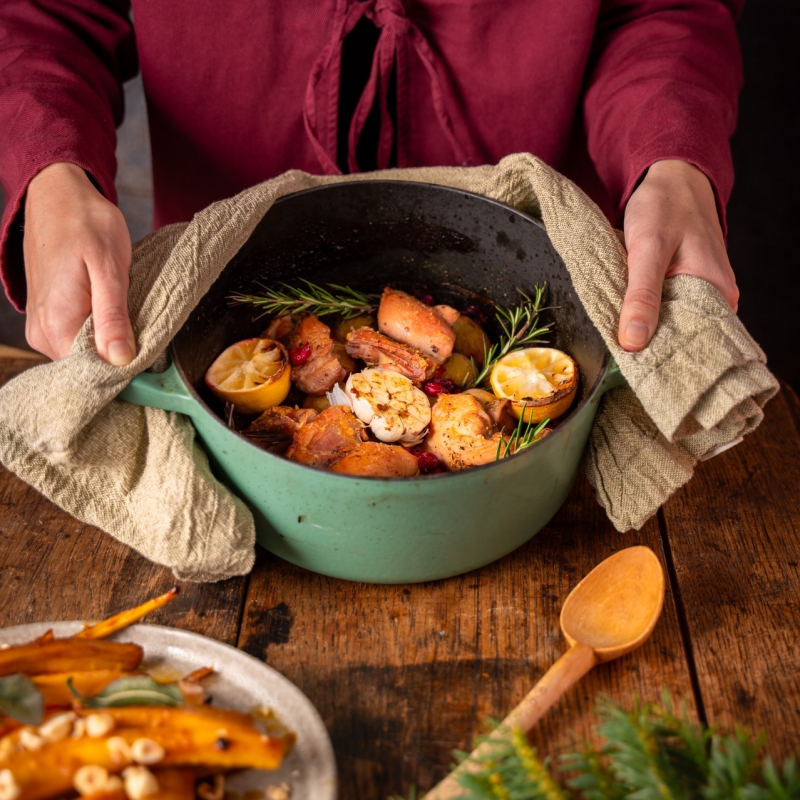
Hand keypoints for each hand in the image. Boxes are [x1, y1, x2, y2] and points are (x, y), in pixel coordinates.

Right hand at [23, 162, 135, 363]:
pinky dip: (97, 335)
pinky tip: (111, 317)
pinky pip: (75, 342)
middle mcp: (42, 333)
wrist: (57, 195)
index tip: (148, 359)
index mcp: (57, 324)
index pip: (92, 374)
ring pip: (83, 356)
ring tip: (127, 321)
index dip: (124, 370)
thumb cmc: (86, 224)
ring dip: (109, 345)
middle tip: (144, 335)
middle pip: (87, 368)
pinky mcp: (45, 320)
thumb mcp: (110, 268)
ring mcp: (40, 328)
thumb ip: (113, 317)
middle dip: (118, 358)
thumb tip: (121, 360)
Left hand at [618, 159, 738, 350]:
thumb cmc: (665, 206)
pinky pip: (662, 310)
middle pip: (681, 338)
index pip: (697, 344)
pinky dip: (644, 315)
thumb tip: (634, 342)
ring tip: (622, 348)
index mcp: (717, 293)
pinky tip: (626, 322)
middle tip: (624, 364)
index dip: (668, 361)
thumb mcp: (648, 249)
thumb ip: (642, 296)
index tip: (640, 374)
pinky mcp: (680, 287)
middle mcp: (714, 298)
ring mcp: (697, 293)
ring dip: (645, 333)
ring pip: (669, 325)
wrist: (668, 178)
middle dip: (653, 351)